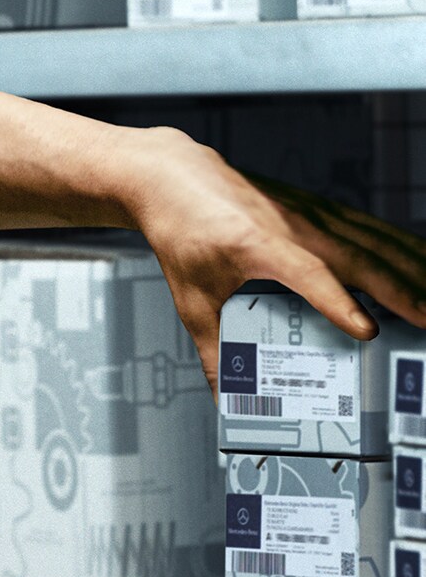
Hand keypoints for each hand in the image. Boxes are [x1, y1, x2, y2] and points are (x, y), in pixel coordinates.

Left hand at [119, 128, 425, 393]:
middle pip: (358, 258)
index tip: (366, 330)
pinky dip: (403, 248)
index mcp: (253, 244)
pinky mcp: (321, 210)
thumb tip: (228, 398)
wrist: (176, 178)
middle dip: (403, 292)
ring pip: (376, 242)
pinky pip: (372, 230)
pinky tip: (424, 267)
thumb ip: (212, 349)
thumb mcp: (190, 296)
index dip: (337, 302)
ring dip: (414, 270)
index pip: (306, 274)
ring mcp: (310, 213)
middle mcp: (290, 224)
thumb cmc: (182, 234)